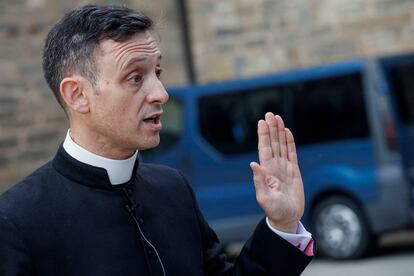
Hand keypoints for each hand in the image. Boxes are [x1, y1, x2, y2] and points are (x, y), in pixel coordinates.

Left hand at [250, 112, 304, 232]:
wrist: (286, 217)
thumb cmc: (274, 209)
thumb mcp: (264, 197)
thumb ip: (259, 180)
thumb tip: (253, 163)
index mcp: (266, 170)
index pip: (264, 148)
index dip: (264, 135)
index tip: (262, 122)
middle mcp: (274, 166)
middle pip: (273, 143)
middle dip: (271, 128)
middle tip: (270, 113)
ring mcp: (284, 167)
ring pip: (282, 145)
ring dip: (280, 132)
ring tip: (278, 118)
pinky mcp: (293, 171)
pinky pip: (291, 153)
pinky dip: (290, 142)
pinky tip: (287, 132)